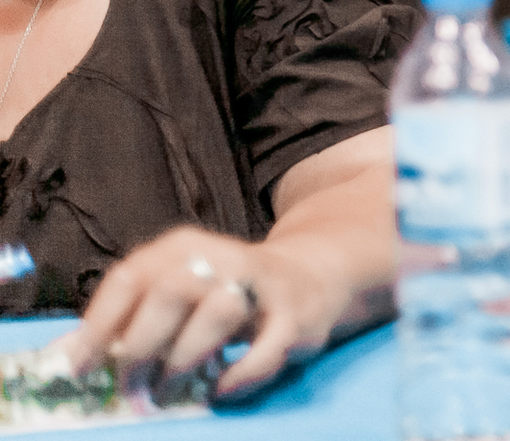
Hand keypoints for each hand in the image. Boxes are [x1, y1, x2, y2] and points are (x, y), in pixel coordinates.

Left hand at [48, 226, 345, 397]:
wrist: (312, 274)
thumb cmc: (227, 291)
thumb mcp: (179, 288)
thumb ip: (132, 315)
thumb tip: (68, 356)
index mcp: (181, 247)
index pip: (129, 277)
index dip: (99, 325)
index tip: (82, 367)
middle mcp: (221, 256)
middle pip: (170, 293)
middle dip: (142, 349)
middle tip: (132, 389)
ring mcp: (263, 284)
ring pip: (218, 311)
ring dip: (185, 360)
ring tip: (170, 391)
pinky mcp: (295, 315)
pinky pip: (265, 349)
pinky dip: (238, 376)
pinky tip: (220, 389)